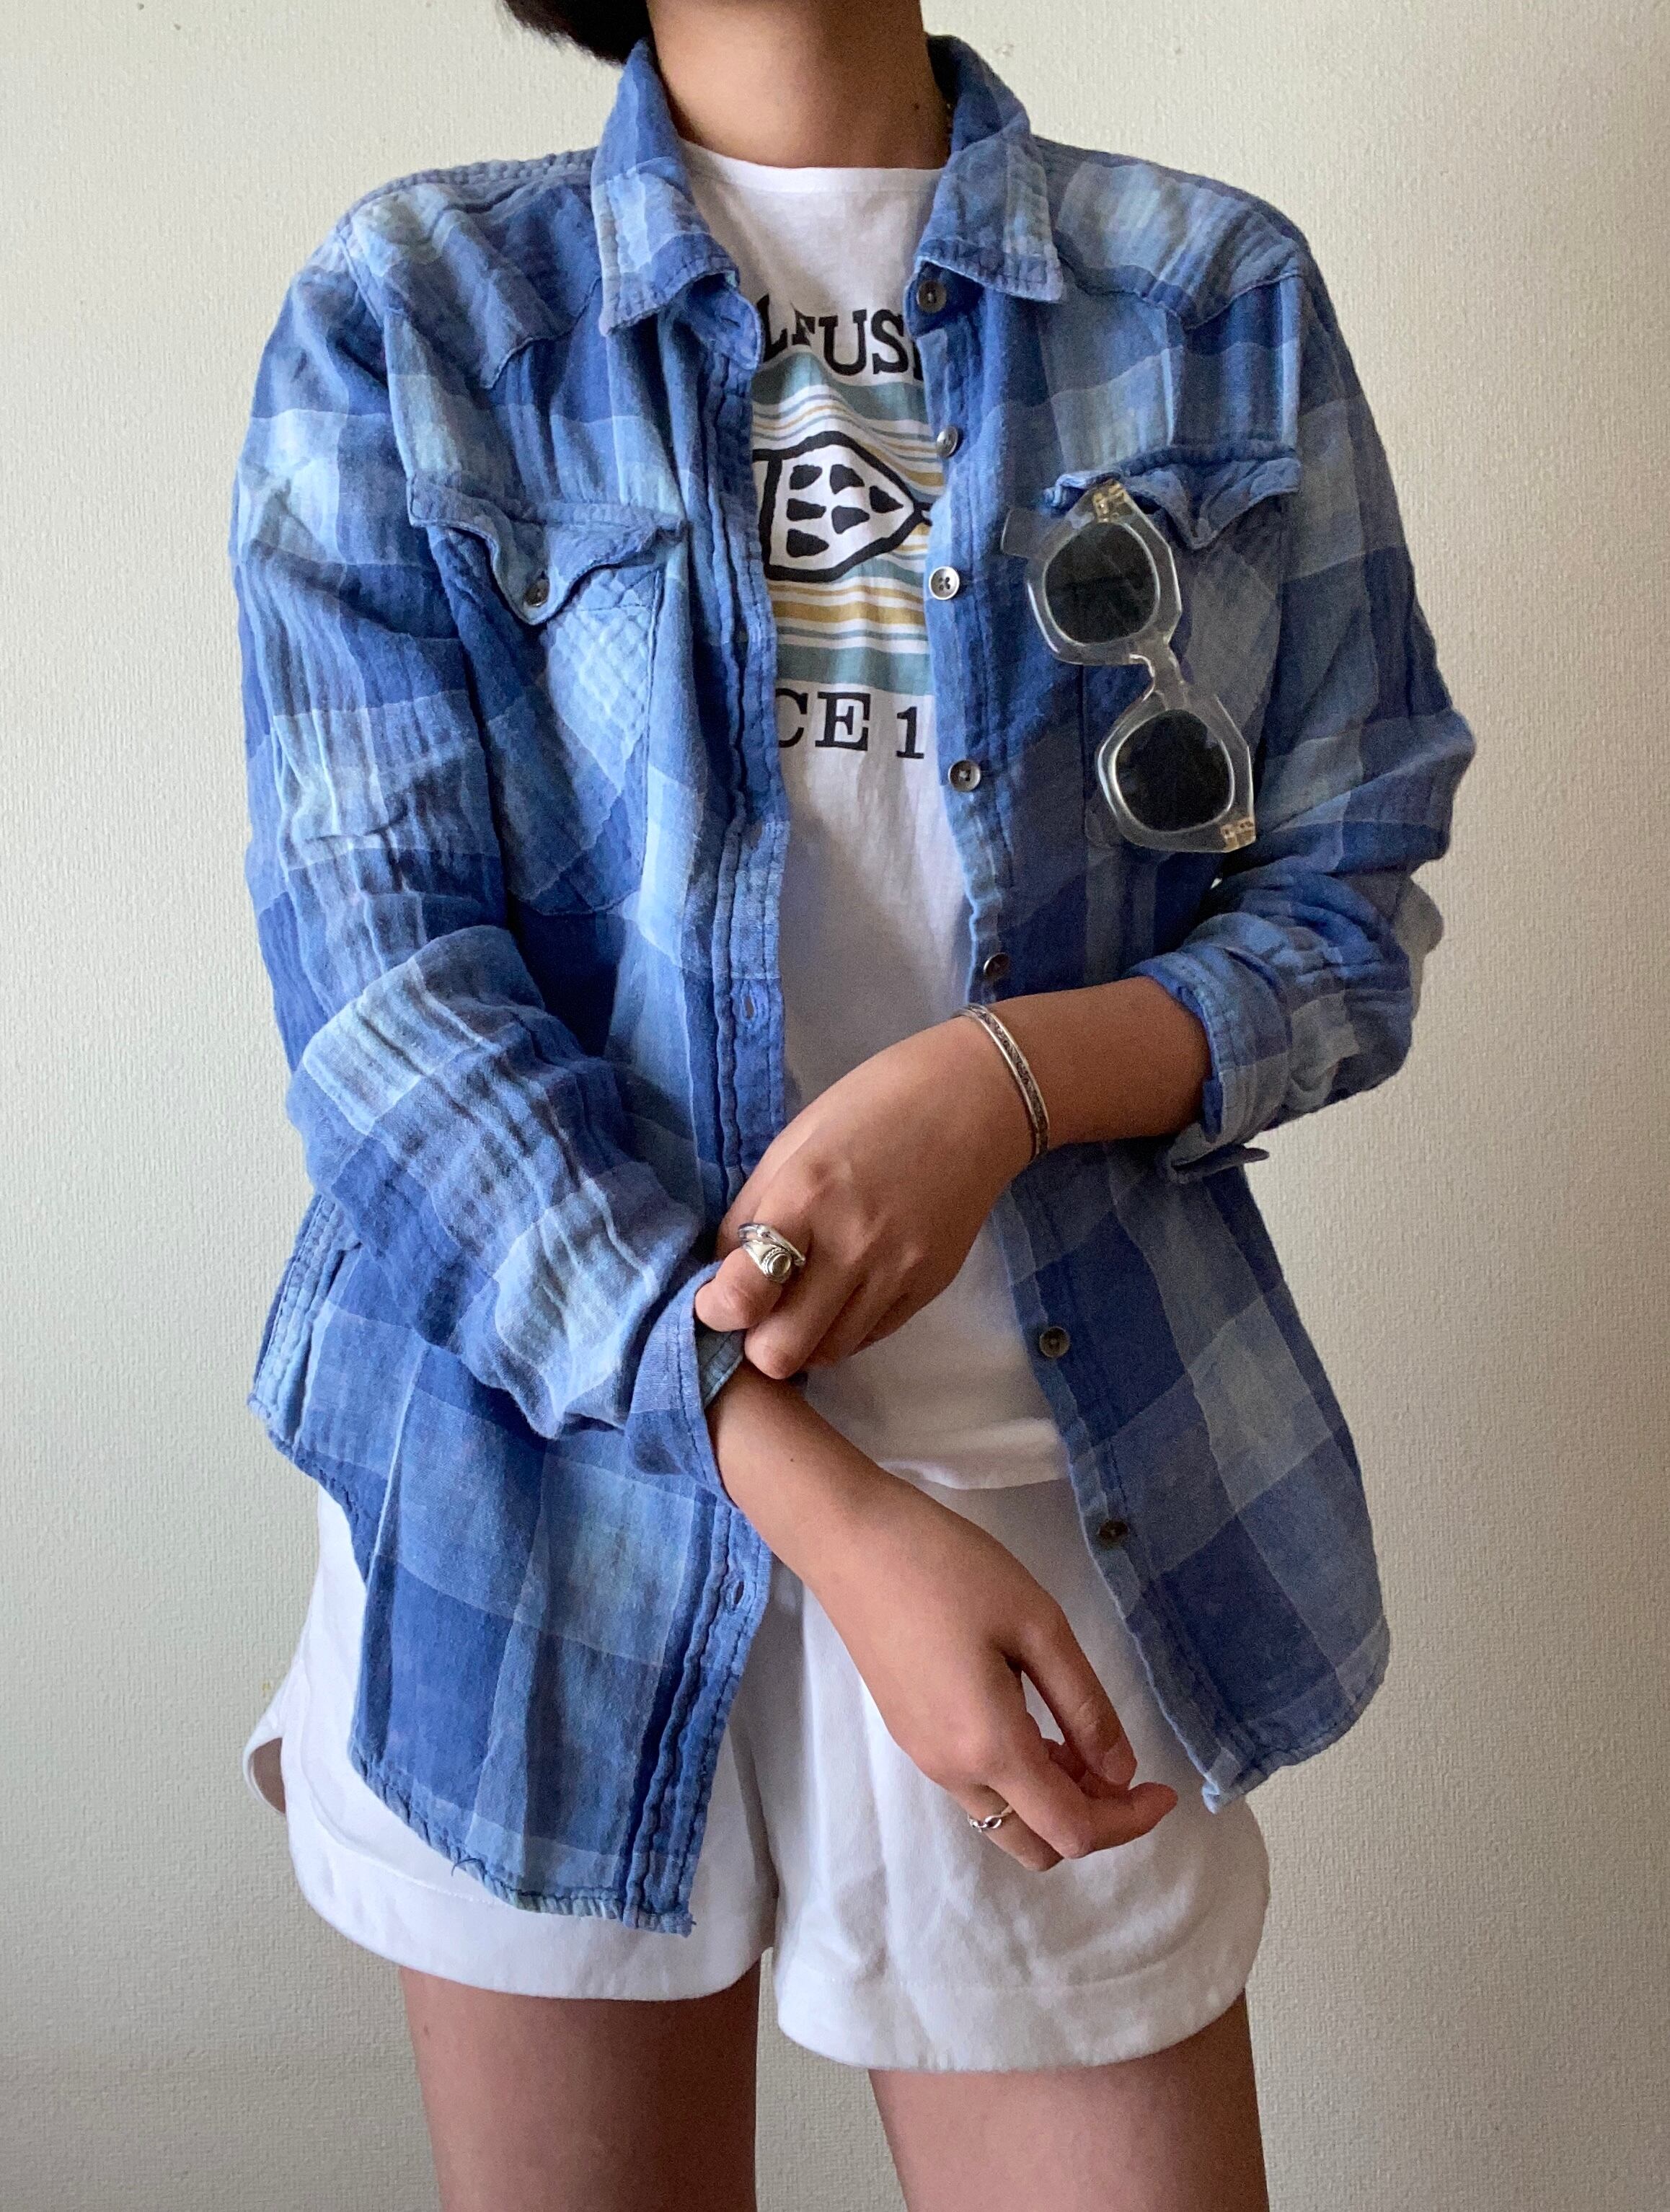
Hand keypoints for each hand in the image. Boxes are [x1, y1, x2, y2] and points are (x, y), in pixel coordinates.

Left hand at [693, 1013, 1032, 1376]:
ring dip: (802, 1339)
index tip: (717, 1299)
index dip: (715, 1310)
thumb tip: (720, 1273)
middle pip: (780, 1351)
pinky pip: (868, 1338)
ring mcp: (896, 1272)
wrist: (974, 1101)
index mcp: (805, 1195)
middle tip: (760, 1311)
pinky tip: (842, 1293)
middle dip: (756, 1341)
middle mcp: (851, 1245)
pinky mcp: (928, 1288)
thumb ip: (751, 1209)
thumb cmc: (873, 1106)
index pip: (742, 1294)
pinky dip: (843, 1329)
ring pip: (826, 1355)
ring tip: (802, 1300)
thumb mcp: (794, 1142)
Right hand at [708, 1365, 1177, 1870]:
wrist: (850, 1540)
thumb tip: (1120, 1772)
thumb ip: (1084, 1706)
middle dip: (1092, 1820)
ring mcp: (924, 1756)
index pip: (1072, 1830)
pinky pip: (977, 1787)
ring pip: (1004, 1820)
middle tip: (1121, 1765)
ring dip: (1054, 1800)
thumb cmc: (948, 1568)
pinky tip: (1036, 1721)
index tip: (1166, 1789)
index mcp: (989, 1747)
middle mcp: (953, 1771)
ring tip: (1082, 1736)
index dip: (1128, 1821)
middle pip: (1037, 1844)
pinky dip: (1020, 1778)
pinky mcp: (909, 1733)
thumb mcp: (1036, 1623)